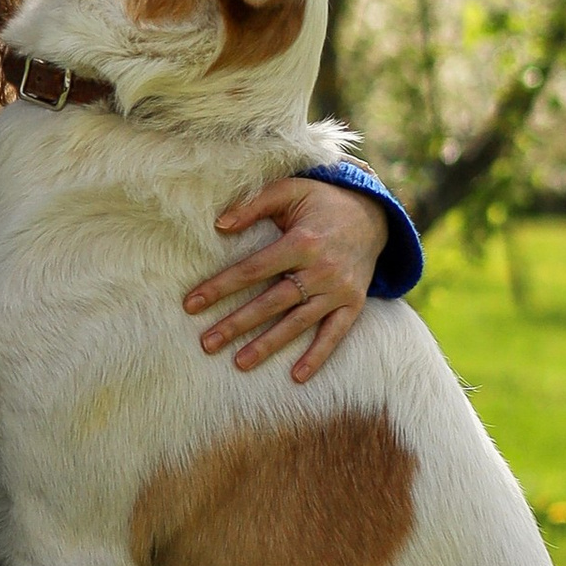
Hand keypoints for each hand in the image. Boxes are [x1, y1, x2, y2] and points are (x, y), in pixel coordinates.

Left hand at [184, 179, 386, 384]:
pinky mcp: (353, 304)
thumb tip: (219, 225)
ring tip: (239, 363)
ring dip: (268, 345)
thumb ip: (254, 204)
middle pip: (272, 302)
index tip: (192, 304)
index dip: (221, 287)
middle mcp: (321, 269)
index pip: (253, 269)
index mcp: (302, 242)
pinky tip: (297, 376)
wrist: (373, 216)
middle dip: (237, 324)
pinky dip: (318, 356)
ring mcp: (338, 290)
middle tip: (207, 343)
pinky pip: (335, 334)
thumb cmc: (321, 202)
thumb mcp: (290, 190)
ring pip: (298, 322)